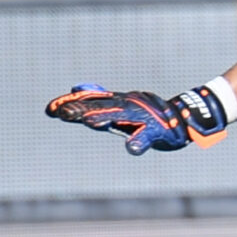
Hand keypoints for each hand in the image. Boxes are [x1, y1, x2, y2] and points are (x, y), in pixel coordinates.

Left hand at [45, 83, 229, 154]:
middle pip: (101, 107)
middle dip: (82, 110)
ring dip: (105, 118)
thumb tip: (75, 88)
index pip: (90, 100)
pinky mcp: (158, 130)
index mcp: (118, 101)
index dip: (71, 103)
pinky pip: (148, 136)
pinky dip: (139, 142)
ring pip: (122, 117)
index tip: (50, 110)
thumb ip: (98, 100)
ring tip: (89, 122)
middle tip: (62, 113)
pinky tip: (131, 148)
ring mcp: (143, 117)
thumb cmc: (150, 115)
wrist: (186, 118)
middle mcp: (128, 105)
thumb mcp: (122, 106)